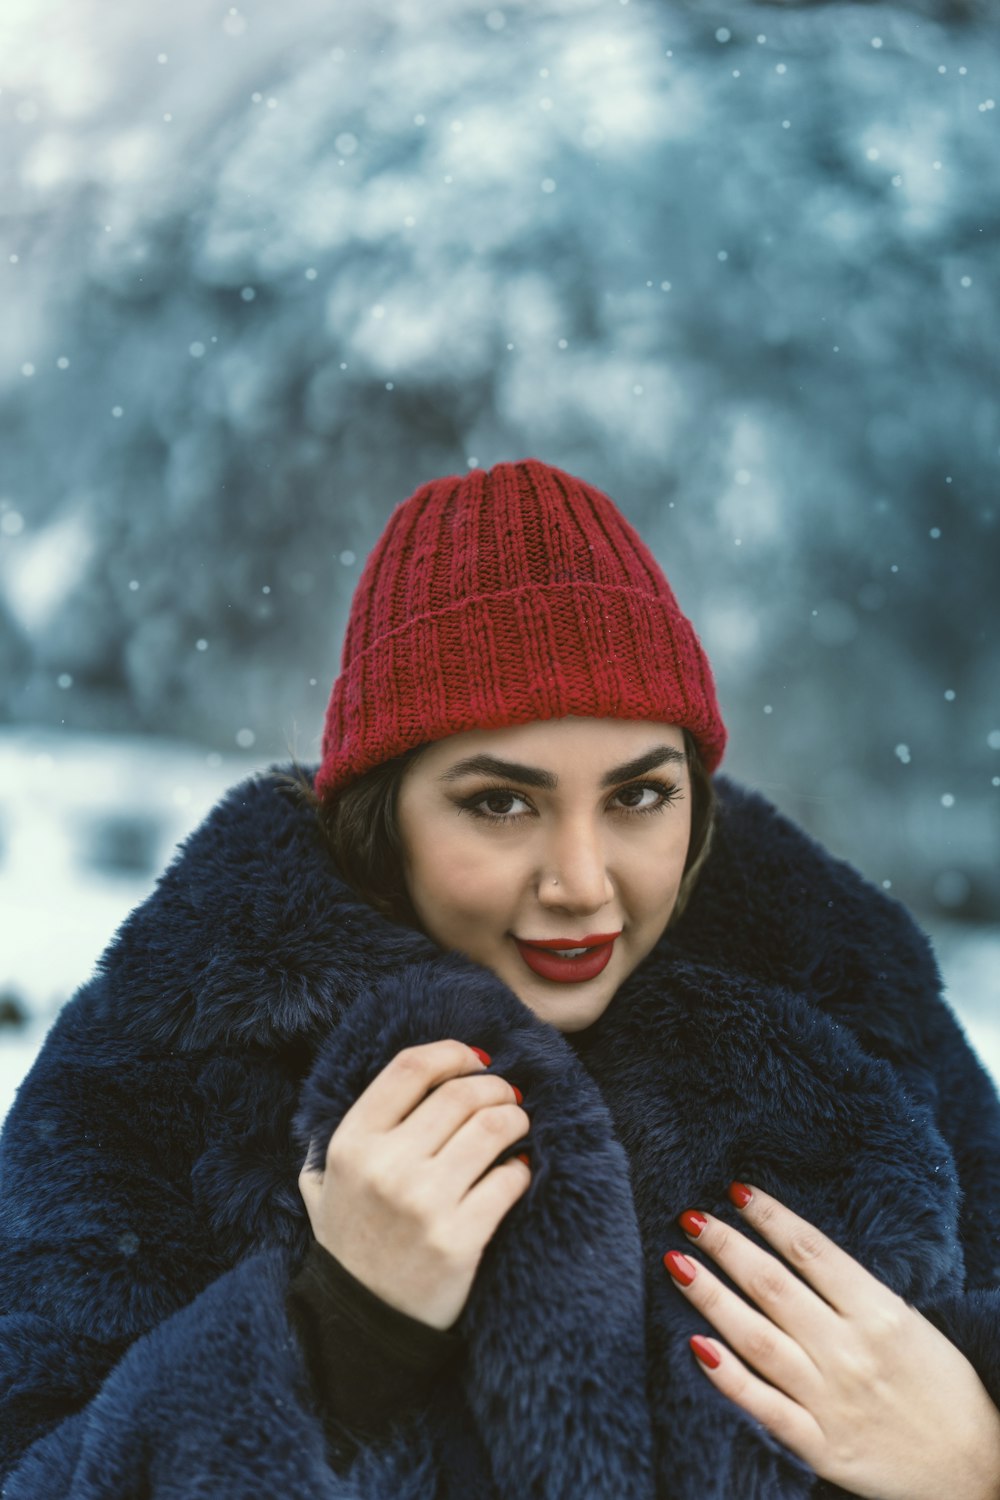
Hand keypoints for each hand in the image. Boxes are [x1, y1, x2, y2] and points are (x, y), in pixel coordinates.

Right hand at [298, 1039, 530, 1330]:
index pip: (410, 1068)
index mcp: (351, 1143)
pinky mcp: (458, 1240)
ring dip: (515, 1120)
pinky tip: (517, 1173)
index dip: (451, 1053)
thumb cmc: (350, 1242)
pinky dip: (521, 1170)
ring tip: (518, 1126)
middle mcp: (385, 1166)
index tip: (473, 1059)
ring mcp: (423, 1203)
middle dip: (495, 1088)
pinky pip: (509, 1180)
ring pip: (492, 1128)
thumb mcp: (325, 1182)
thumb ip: (340, 1132)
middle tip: (507, 1097)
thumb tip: (395, 1083)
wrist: (361, 1325)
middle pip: (460, 1093)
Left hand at [663, 1183, 999, 1499]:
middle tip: (690, 1218)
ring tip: (677, 1261)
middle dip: (726, 1246)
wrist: (981, 1473)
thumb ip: (853, 1293)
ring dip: (710, 1295)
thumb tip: (793, 1253)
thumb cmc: (944, 1390)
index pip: (810, 1251)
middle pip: (772, 1286)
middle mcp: (850, 1350)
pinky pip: (762, 1405)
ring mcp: (831, 1399)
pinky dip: (726, 1376)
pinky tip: (694, 1344)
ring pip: (755, 1337)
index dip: (770, 1217)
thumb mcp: (908, 1324)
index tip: (736, 1192)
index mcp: (879, 1313)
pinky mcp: (820, 1446)